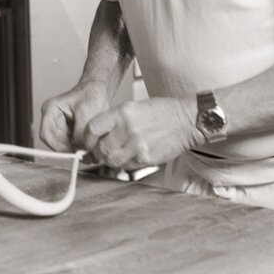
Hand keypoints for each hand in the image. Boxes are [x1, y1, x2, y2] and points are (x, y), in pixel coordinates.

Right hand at [39, 80, 110, 152]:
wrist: (99, 90)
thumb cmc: (91, 94)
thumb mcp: (86, 112)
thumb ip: (81, 132)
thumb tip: (80, 150)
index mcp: (50, 110)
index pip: (47, 134)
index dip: (59, 147)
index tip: (75, 153)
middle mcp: (52, 119)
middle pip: (55, 143)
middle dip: (71, 151)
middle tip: (86, 156)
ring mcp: (60, 126)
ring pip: (64, 146)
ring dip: (77, 151)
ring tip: (91, 152)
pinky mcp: (69, 132)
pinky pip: (72, 145)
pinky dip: (81, 149)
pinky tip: (91, 148)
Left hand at [82, 97, 201, 169]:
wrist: (186, 119)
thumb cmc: (160, 112)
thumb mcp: (132, 107)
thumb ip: (114, 120)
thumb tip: (96, 134)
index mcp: (122, 112)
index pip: (92, 128)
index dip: (87, 138)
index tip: (88, 141)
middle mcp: (128, 129)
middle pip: (101, 148)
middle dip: (97, 152)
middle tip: (100, 151)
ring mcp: (138, 145)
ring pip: (112, 160)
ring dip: (110, 160)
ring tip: (115, 154)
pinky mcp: (147, 158)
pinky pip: (127, 166)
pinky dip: (124, 164)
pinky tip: (130, 156)